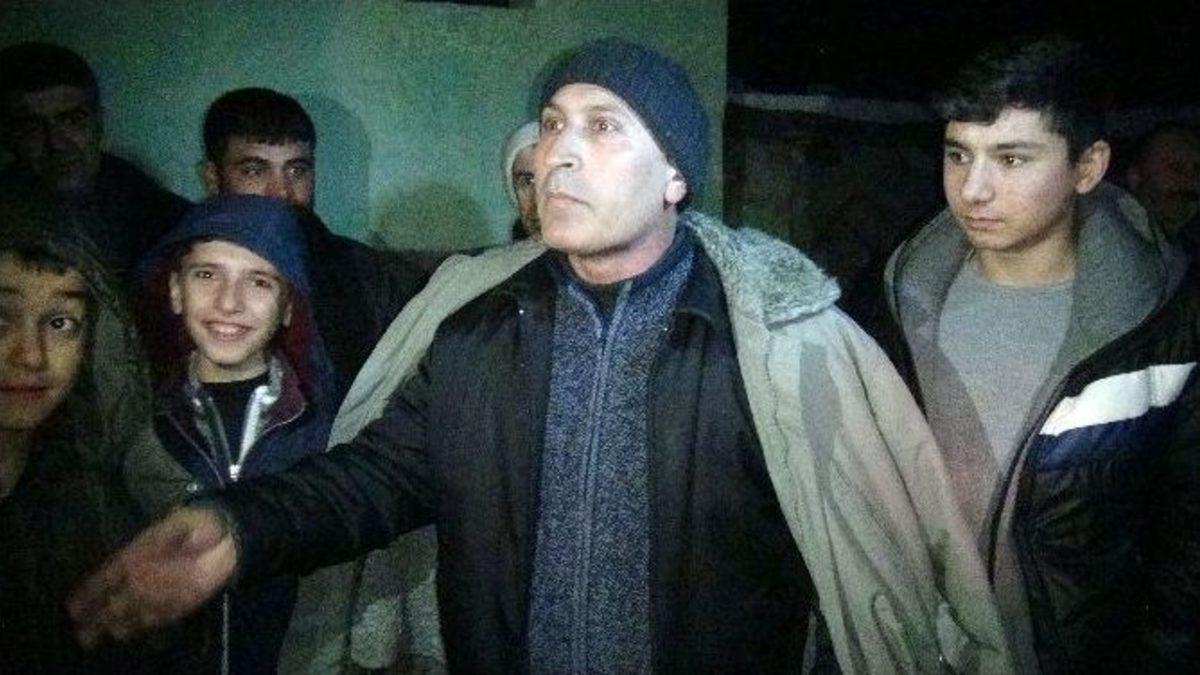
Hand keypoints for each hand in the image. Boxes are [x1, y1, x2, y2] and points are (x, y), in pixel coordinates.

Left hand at [68, 506, 237, 646]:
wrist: (230, 540)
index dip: (85, 598)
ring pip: (131, 621)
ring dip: (117, 629)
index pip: (101, 584)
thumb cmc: (195, 523)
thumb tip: (122, 564)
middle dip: (96, 623)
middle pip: (112, 609)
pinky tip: (138, 631)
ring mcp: (160, 600)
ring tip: (106, 635)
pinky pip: (154, 623)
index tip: (72, 609)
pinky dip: (143, 630)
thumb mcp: (164, 525)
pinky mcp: (179, 608)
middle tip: (83, 635)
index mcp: (133, 561)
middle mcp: (141, 585)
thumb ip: (142, 545)